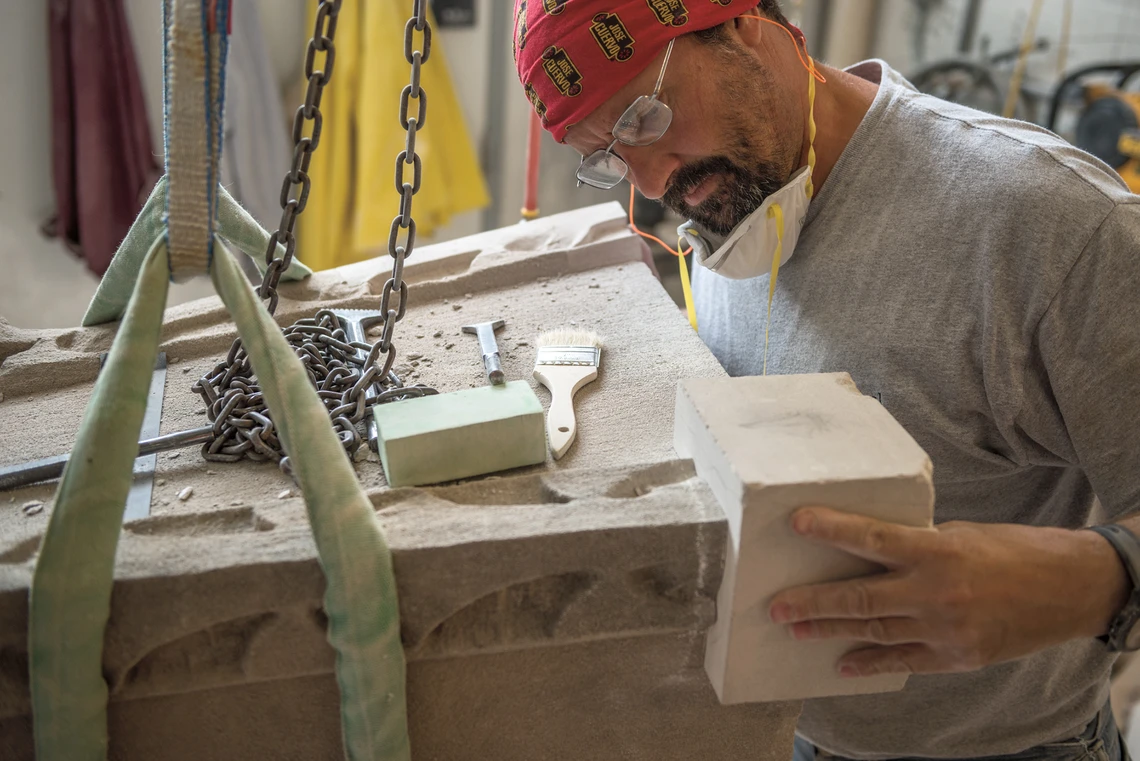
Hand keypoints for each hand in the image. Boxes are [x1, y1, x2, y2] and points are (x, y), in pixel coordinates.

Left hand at [767, 507, 1128, 676]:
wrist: (1070, 588)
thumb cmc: (1012, 552)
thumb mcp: (960, 535)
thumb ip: (916, 548)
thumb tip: (870, 552)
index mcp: (937, 551)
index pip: (873, 537)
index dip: (832, 530)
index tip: (798, 522)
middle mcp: (937, 592)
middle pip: (862, 599)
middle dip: (813, 603)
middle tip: (776, 606)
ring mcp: (946, 629)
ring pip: (875, 633)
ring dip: (831, 632)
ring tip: (796, 630)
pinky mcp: (957, 656)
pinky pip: (904, 660)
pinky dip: (871, 662)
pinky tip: (844, 663)